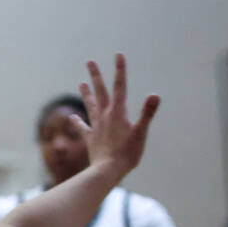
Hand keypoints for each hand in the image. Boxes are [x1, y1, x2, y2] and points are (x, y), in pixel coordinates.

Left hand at [76, 54, 160, 179]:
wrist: (107, 171)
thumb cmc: (127, 153)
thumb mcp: (141, 132)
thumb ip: (147, 113)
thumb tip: (155, 94)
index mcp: (117, 112)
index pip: (120, 86)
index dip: (120, 70)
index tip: (118, 54)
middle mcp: (104, 116)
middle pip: (100, 91)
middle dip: (96, 75)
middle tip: (89, 61)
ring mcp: (96, 127)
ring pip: (90, 106)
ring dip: (86, 94)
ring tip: (81, 83)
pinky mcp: (90, 139)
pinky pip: (82, 128)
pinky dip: (78, 122)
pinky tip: (72, 117)